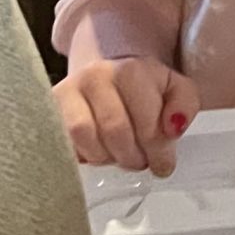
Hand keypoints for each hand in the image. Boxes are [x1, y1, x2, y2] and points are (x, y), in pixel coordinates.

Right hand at [53, 57, 199, 176]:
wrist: (106, 76)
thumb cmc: (143, 90)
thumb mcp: (175, 91)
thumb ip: (184, 105)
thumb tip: (173, 128)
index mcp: (131, 70)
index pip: (146, 121)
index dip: (157, 150)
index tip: (163, 164)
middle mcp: (96, 76)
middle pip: (115, 130)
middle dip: (132, 156)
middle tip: (139, 163)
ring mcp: (68, 90)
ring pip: (84, 135)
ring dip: (105, 156)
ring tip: (117, 157)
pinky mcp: (49, 107)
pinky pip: (62, 141)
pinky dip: (81, 154)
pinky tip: (95, 154)